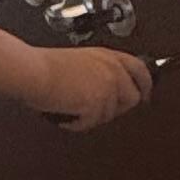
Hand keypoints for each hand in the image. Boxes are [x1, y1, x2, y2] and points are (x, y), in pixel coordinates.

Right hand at [21, 46, 153, 131]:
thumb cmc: (45, 65)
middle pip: (132, 98)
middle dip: (117, 108)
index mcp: (108, 56)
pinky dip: (77, 123)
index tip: (145, 94)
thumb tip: (105, 90)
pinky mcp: (97, 104)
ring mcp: (107, 88)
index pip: (140, 69)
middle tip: (96, 110)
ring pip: (110, 114)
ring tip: (72, 107)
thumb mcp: (81, 60)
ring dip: (92, 116)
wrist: (33, 72)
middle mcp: (112, 70)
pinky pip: (92, 123)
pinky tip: (66, 113)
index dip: (146, 85)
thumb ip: (99, 71)